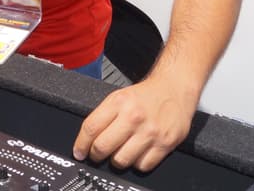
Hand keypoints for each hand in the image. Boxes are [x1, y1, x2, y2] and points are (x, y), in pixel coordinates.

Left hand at [72, 74, 198, 172]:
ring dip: (116, 161)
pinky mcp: (165, 144)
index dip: (81, 144)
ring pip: (121, 160)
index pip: (91, 128)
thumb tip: (87, 139)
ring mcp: (150, 132)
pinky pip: (143, 165)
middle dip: (95, 155)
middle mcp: (134, 117)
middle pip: (103, 146)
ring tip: (118, 154)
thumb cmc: (146, 95)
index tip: (79, 152)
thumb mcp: (119, 97)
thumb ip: (103, 116)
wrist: (174, 88)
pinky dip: (137, 164)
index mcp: (119, 102)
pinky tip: (137, 154)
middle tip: (96, 155)